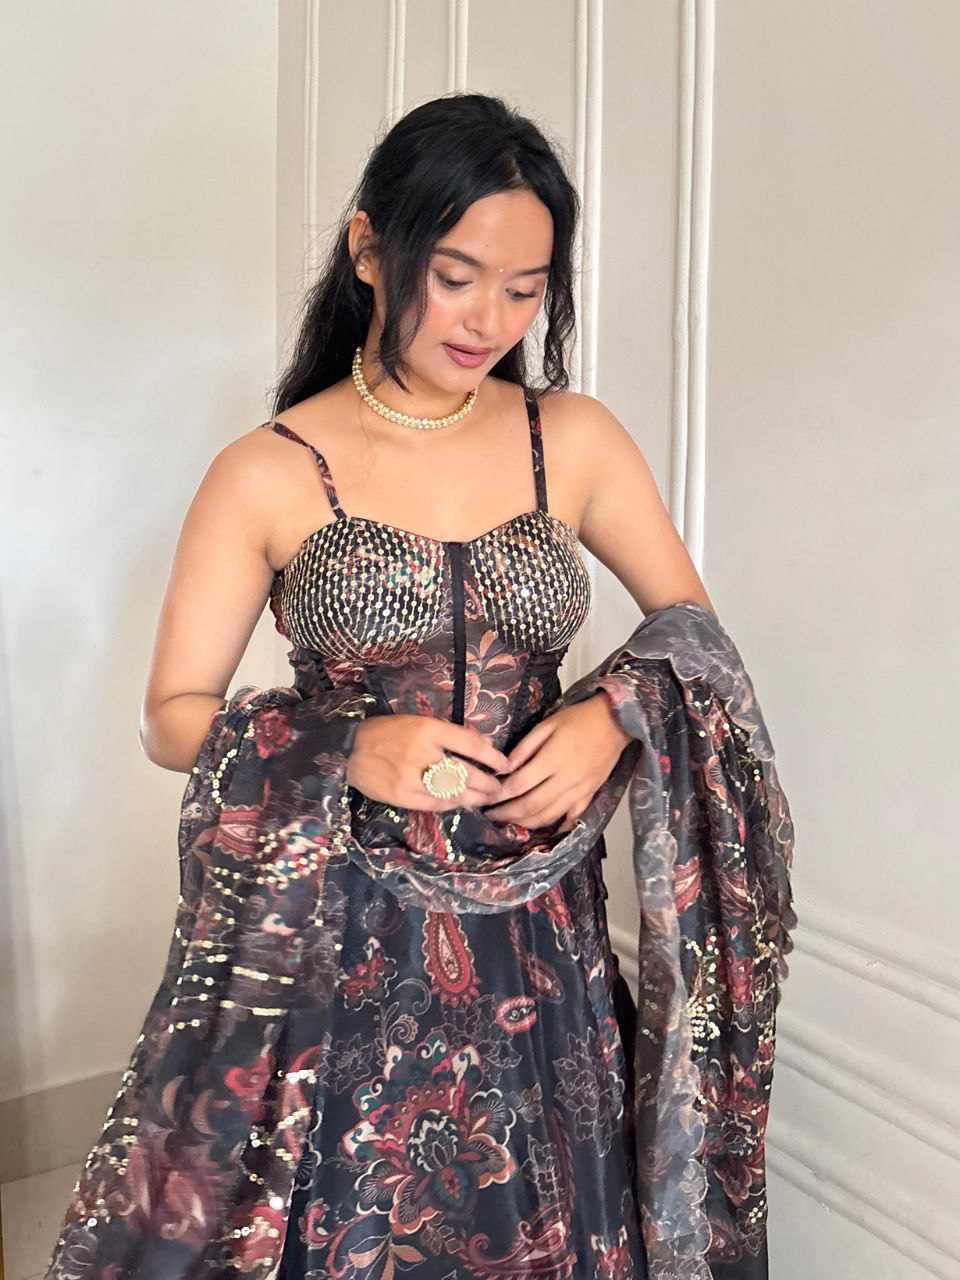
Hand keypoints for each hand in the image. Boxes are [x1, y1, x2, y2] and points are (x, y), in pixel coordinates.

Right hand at [346, 714, 511, 811]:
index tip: (505, 764)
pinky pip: (436, 804)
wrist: (350, 750)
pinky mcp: (401, 796)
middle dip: (488, 783)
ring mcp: (411, 777)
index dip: (493, 757)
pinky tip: (461, 804)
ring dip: (475, 798)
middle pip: (467, 773)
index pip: (471, 744)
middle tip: (499, 788)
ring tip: (485, 799)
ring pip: (454, 792)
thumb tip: (481, 746)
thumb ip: (447, 734)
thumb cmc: (388, 733)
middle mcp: (422, 753)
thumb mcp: (418, 723)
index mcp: (428, 729)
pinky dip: (452, 805)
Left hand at [481, 691, 632, 832]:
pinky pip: (572, 818)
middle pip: (532, 804)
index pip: (520, 783)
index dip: (501, 794)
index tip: (487, 798)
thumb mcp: (548, 724)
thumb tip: (505, 767)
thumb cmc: (578, 719)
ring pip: (549, 815)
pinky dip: (556, 827)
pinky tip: (542, 830)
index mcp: (553, 758)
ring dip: (526, 823)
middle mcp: (566, 779)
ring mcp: (580, 791)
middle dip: (508, 814)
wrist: (615, 722)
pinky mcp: (590, 795)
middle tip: (491, 816)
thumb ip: (525, 746)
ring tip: (509, 822)